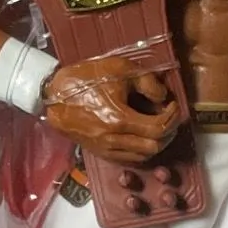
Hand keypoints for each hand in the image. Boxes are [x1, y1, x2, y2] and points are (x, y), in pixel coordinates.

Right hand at [42, 56, 180, 164]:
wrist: (54, 95)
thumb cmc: (86, 79)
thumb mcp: (120, 69)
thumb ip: (147, 82)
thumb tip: (163, 97)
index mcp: (119, 119)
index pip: (159, 128)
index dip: (173, 117)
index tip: (173, 105)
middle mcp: (113, 139)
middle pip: (155, 147)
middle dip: (168, 132)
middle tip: (169, 116)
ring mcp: (106, 149)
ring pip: (143, 157)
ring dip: (156, 143)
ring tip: (158, 126)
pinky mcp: (100, 152)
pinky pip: (129, 159)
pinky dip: (141, 149)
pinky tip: (142, 135)